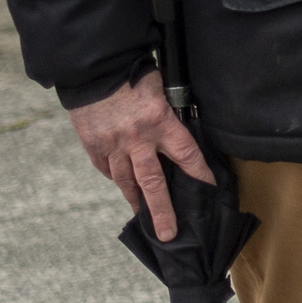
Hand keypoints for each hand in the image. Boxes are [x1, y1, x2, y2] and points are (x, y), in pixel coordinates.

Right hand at [68, 70, 214, 239]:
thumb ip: (169, 115)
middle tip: (168, 234)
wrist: (94, 68)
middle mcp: (136, 139)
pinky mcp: (93, 146)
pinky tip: (124, 186)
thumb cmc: (134, 73)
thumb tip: (177, 136)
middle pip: (153, 182)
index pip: (187, 155)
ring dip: (136, 200)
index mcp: (159, 122)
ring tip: (144, 216)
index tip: (208, 190)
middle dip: (162, 210)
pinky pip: (107, 170)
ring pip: (126, 181)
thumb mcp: (162, 89)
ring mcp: (112, 145)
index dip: (199, 174)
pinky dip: (117, 179)